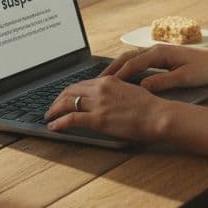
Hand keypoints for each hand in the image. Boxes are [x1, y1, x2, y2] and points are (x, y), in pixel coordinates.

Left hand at [45, 76, 170, 141]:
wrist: (158, 116)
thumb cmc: (150, 107)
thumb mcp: (130, 90)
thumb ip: (115, 91)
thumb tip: (106, 99)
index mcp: (108, 80)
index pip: (81, 84)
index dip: (69, 92)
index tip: (64, 99)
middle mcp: (100, 88)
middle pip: (70, 91)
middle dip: (57, 100)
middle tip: (52, 108)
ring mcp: (98, 103)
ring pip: (67, 103)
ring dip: (54, 110)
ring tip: (49, 117)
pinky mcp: (98, 119)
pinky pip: (71, 119)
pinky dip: (59, 122)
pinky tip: (54, 126)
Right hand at [101, 45, 207, 92]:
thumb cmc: (205, 69)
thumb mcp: (185, 77)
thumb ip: (163, 81)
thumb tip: (142, 87)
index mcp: (161, 52)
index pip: (133, 63)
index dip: (118, 75)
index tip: (104, 86)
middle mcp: (156, 49)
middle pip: (127, 57)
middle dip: (111, 69)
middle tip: (95, 82)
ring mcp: (158, 52)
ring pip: (130, 58)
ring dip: (116, 68)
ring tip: (103, 81)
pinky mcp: (161, 57)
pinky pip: (138, 61)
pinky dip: (126, 68)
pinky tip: (122, 78)